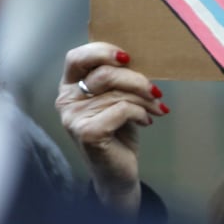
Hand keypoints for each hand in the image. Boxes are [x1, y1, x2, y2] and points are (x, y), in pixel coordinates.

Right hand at [56, 42, 166, 212]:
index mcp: (69, 86)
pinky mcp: (88, 132)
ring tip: (156, 108)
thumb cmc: (118, 132)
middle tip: (156, 91)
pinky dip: (140, 113)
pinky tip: (146, 121)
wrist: (117, 172)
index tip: (128, 57)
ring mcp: (74, 117)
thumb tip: (138, 59)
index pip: (77, 57)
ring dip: (145, 99)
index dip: (102, 51)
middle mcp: (66, 100)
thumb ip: (116, 80)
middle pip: (104, 74)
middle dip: (137, 80)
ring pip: (118, 93)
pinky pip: (122, 109)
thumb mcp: (115, 99)